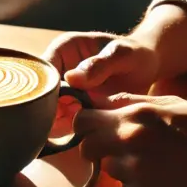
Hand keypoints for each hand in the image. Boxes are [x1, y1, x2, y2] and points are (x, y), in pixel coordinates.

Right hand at [44, 32, 160, 133]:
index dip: (43, 89)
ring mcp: (63, 91)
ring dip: (56, 123)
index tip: (57, 106)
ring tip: (74, 130)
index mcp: (63, 49)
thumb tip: (71, 78)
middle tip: (66, 123)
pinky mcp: (71, 109)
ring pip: (47, 110)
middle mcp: (57, 70)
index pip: (41, 70)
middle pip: (40, 94)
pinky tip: (78, 136)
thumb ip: (99, 64)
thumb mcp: (122, 55)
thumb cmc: (135, 54)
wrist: (147, 68)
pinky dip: (66, 131)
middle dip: (48, 110)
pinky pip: (60, 122)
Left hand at [74, 93, 186, 186]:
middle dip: (100, 150)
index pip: (84, 120)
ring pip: (110, 171)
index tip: (95, 131)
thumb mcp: (176, 105)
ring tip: (157, 168)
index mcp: (135, 115)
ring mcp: (134, 173)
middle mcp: (128, 142)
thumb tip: (105, 101)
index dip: (87, 127)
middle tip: (125, 153)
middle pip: (88, 148)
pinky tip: (165, 186)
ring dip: (124, 171)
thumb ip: (135, 101)